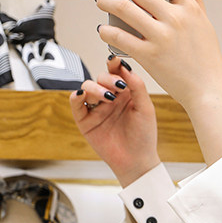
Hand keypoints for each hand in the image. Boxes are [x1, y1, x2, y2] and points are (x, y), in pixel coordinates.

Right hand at [70, 56, 160, 186]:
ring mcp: (96, 109)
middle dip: (107, 79)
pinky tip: (81, 95)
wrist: (137, 161)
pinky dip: (76, 97)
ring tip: (107, 97)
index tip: (115, 61)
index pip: (115, 73)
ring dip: (95, 88)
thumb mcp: (145, 108)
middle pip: (100, 78)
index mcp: (124, 93)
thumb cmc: (144, 137)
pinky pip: (76, 105)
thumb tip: (125, 66)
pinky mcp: (85, 122)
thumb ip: (137, 86)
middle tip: (117, 87)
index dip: (113, 65)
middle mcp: (109, 99)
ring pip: (87, 88)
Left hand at [95, 0, 221, 166]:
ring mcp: (161, 37)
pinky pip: (121, 37)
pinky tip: (104, 31)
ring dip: (107, 1)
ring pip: (125, 8)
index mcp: (189, 8)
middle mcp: (175, 18)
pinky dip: (108, 31)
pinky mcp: (149, 56)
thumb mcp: (205, 26)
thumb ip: (195, 4)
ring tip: (101, 1)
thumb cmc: (207, 62)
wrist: (207, 91)